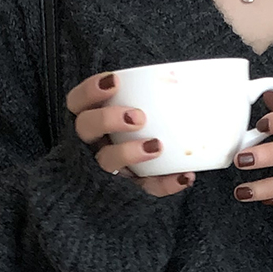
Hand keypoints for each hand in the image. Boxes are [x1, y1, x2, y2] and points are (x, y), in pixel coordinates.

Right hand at [68, 70, 196, 197]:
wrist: (154, 170)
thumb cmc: (144, 129)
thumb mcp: (142, 109)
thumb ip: (151, 96)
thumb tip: (194, 79)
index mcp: (90, 120)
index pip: (77, 102)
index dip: (90, 91)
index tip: (115, 82)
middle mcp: (90, 144)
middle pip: (85, 129)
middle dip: (108, 119)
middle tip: (138, 117)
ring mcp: (105, 170)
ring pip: (106, 162)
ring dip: (129, 153)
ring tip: (156, 147)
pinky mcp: (126, 192)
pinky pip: (142, 189)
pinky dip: (164, 184)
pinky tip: (184, 177)